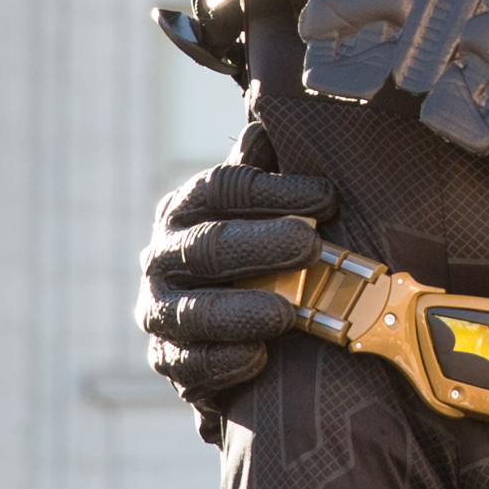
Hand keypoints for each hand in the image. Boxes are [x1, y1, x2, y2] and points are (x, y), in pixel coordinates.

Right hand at [135, 162, 336, 422]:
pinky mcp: (169, 360)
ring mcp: (161, 311)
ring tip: (288, 313)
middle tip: (310, 246)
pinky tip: (258, 357)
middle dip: (262, 246)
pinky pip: (188, 365)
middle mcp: (164, 255)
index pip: (224, 188)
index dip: (276, 191)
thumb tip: (270, 124)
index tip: (328, 197)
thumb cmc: (260, 244)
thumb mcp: (265, 202)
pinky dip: (222, 363)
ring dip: (242, 312)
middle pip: (209, 247)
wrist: (234, 322)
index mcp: (187, 206)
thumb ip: (268, 167)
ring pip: (193, 312)